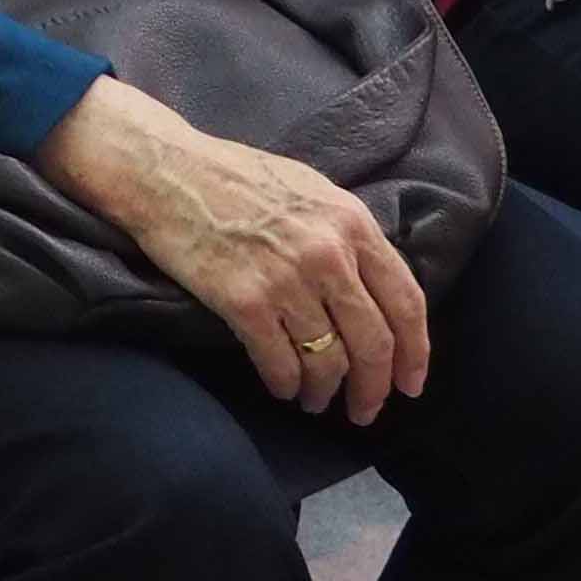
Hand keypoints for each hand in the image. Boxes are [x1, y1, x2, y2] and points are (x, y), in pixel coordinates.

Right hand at [36, 76, 429, 421]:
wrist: (164, 171)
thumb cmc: (234, 176)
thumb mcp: (310, 190)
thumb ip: (346, 236)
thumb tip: (373, 289)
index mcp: (352, 223)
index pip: (406, 302)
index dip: (415, 353)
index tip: (410, 384)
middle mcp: (327, 254)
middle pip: (374, 343)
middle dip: (374, 388)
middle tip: (366, 410)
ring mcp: (285, 280)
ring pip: (328, 361)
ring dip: (325, 392)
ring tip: (316, 401)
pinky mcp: (243, 301)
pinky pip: (279, 363)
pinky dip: (285, 385)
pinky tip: (283, 388)